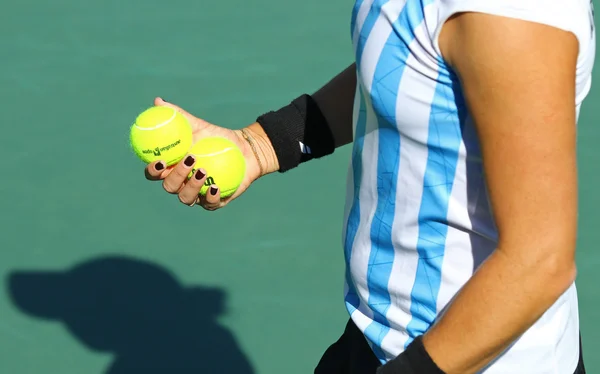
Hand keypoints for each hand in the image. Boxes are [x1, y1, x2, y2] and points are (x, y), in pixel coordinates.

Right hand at [144, 97, 277, 209]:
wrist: (244, 150)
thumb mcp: (199, 125)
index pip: (155, 173)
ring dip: (192, 186)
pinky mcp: (214, 202)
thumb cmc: (217, 137)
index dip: (153, 171)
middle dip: (176, 176)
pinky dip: (210, 197)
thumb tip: (157, 101)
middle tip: (189, 160)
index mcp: (172, 168)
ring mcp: (197, 195)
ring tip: (203, 170)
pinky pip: (209, 204)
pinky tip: (214, 186)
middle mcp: (181, 184)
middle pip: (169, 187)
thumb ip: (178, 116)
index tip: (161, 161)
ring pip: (186, 198)